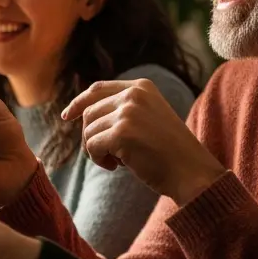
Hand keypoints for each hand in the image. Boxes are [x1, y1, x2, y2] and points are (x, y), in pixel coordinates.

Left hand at [62, 80, 224, 205]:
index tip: (67, 116)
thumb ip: (123, 109)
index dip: (79, 102)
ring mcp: (127, 112)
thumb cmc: (169, 152)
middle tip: (109, 155)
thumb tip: (81, 112)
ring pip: (88, 131)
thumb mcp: (149, 117)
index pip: (98, 89)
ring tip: (118, 162)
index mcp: (141, 87)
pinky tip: (117, 167)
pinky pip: (92, 146)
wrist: (191, 171)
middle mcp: (133, 94)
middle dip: (91, 136)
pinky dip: (99, 160)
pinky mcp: (121, 133)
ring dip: (97, 150)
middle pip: (89, 113)